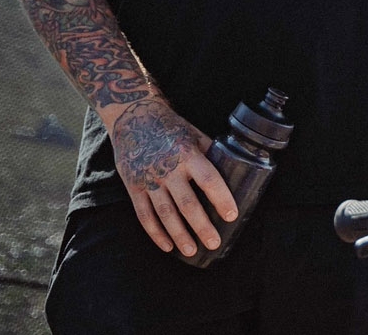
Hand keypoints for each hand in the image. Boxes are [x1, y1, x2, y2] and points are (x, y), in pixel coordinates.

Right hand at [106, 96, 238, 256]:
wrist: (133, 116)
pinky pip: (144, 215)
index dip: (221, 198)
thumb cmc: (171, 126)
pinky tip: (167, 246)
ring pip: (165, 214)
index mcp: (187, 154)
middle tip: (214, 243)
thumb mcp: (194, 134)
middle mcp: (168, 169)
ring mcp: (148, 179)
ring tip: (192, 251)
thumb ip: (210, 153)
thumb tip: (234, 169)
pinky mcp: (133, 186)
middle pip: (187, 203)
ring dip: (179, 235)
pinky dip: (155, 233)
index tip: (231, 215)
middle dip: (201, 226)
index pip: (208, 179)